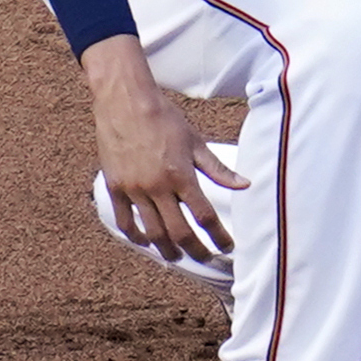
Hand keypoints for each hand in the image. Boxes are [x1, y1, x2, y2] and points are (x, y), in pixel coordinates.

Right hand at [81, 36, 244, 263]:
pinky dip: (136, 236)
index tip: (228, 246)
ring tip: (178, 257)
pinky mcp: (115, 187)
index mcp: (181, 175)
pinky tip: (146, 241)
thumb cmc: (164, 118)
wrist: (124, 101)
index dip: (219, 236)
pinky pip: (125, 221)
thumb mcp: (195, 142)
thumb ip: (218, 169)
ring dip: (168, 250)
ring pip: (153, 232)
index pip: (205, 216)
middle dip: (196, 250)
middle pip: (180, 232)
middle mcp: (157, 187)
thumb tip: (245, 185)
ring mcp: (134, 189)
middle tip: (207, 259)